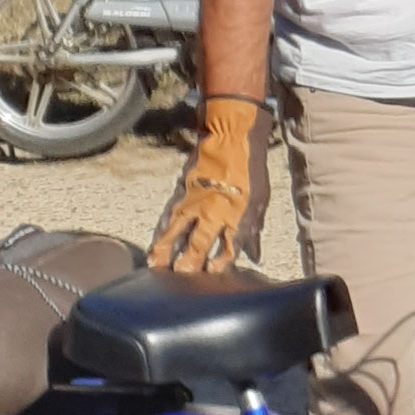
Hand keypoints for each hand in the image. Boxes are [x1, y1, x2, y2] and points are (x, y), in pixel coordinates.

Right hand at [149, 97, 271, 274]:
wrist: (231, 134)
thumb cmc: (251, 167)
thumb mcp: (260, 199)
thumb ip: (253, 229)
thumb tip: (255, 256)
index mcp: (236, 216)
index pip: (227, 250)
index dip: (219, 266)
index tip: (212, 277)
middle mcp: (212, 212)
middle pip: (198, 246)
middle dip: (188, 266)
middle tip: (180, 279)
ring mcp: (194, 202)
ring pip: (177, 233)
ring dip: (167, 251)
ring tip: (157, 268)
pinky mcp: (181, 191)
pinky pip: (168, 215)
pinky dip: (161, 230)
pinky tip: (154, 241)